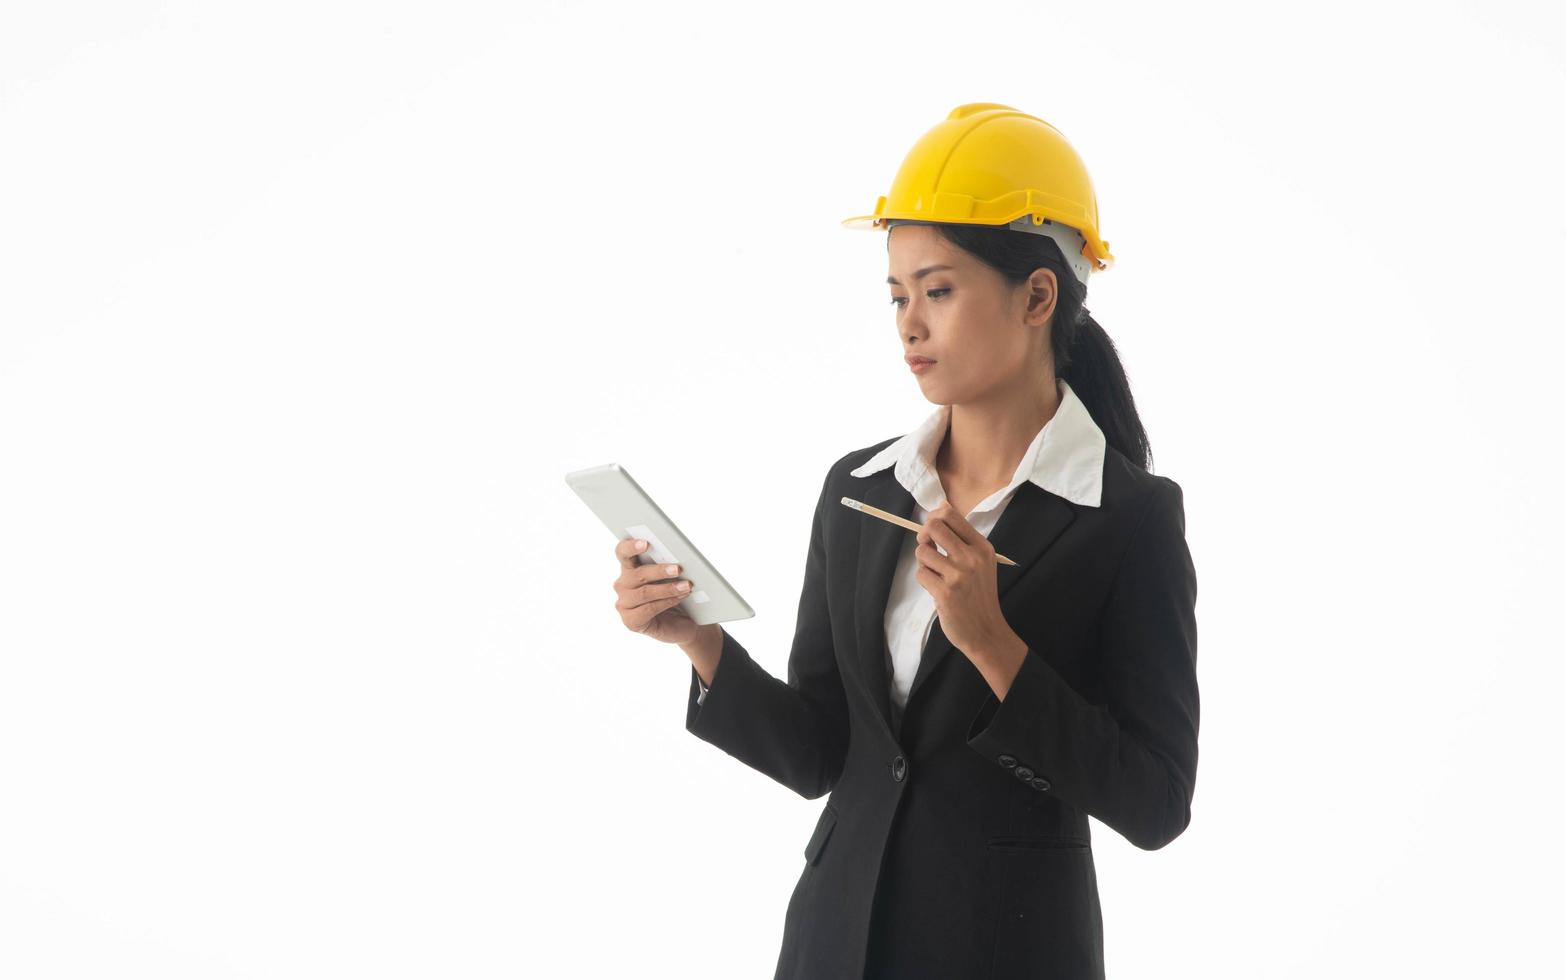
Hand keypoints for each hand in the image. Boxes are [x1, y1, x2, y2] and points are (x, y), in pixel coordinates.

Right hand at [613, 537, 700, 645]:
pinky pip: (648, 609)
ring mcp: (624, 604)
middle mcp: (623, 584)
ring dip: (668, 588)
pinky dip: (667, 602)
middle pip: (637, 574)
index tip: (646, 543)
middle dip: (660, 570)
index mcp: (629, 568)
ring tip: (686, 586)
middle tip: (678, 568)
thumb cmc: (674, 594)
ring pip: (645, 592)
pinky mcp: (630, 621)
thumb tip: (677, 555)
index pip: (622, 552)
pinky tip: (679, 598)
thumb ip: (667, 564)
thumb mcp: (671, 577)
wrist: (682, 623)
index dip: (631, 546)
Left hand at [914, 501, 1012, 662]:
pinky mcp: (945, 593)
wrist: (986, 630)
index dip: (935, 517)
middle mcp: (972, 558)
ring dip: (923, 561)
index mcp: (982, 547)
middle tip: (927, 546)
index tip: (932, 529)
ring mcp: (958, 576)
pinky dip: (924, 579)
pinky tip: (936, 588)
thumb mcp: (980, 562)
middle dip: (924, 534)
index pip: (952, 516)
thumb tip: (941, 505)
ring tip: (935, 573)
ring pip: (922, 551)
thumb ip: (961, 536)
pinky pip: (921, 574)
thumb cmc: (979, 594)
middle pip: (934, 527)